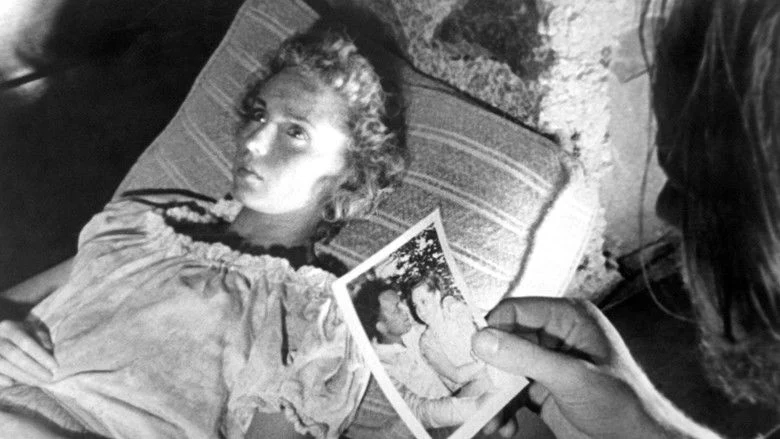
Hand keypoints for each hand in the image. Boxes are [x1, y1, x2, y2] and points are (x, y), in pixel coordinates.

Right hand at [0, 319, 56, 386]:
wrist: (0, 334)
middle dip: (33, 369)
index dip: (41, 356)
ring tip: (37, 382)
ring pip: (3, 365)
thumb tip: (49, 353)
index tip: (54, 367)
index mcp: (10, 328)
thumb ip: (43, 339)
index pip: (26, 343)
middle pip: (14, 355)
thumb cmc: (22, 333)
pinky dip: (2, 379)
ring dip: (21, 376)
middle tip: (48, 378)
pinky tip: (13, 382)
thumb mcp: (34, 330)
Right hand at [472, 297, 718, 438]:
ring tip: (487, 417)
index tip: (470, 352)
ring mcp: (548, 363)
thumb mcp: (571, 377)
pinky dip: (502, 408)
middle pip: (505, 341)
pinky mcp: (543, 389)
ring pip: (504, 369)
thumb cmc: (623, 405)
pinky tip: (502, 425)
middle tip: (472, 389)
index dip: (491, 329)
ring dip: (492, 394)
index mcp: (568, 317)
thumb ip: (525, 357)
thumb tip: (482, 339)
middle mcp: (556, 336)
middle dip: (488, 369)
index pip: (517, 310)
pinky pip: (511, 392)